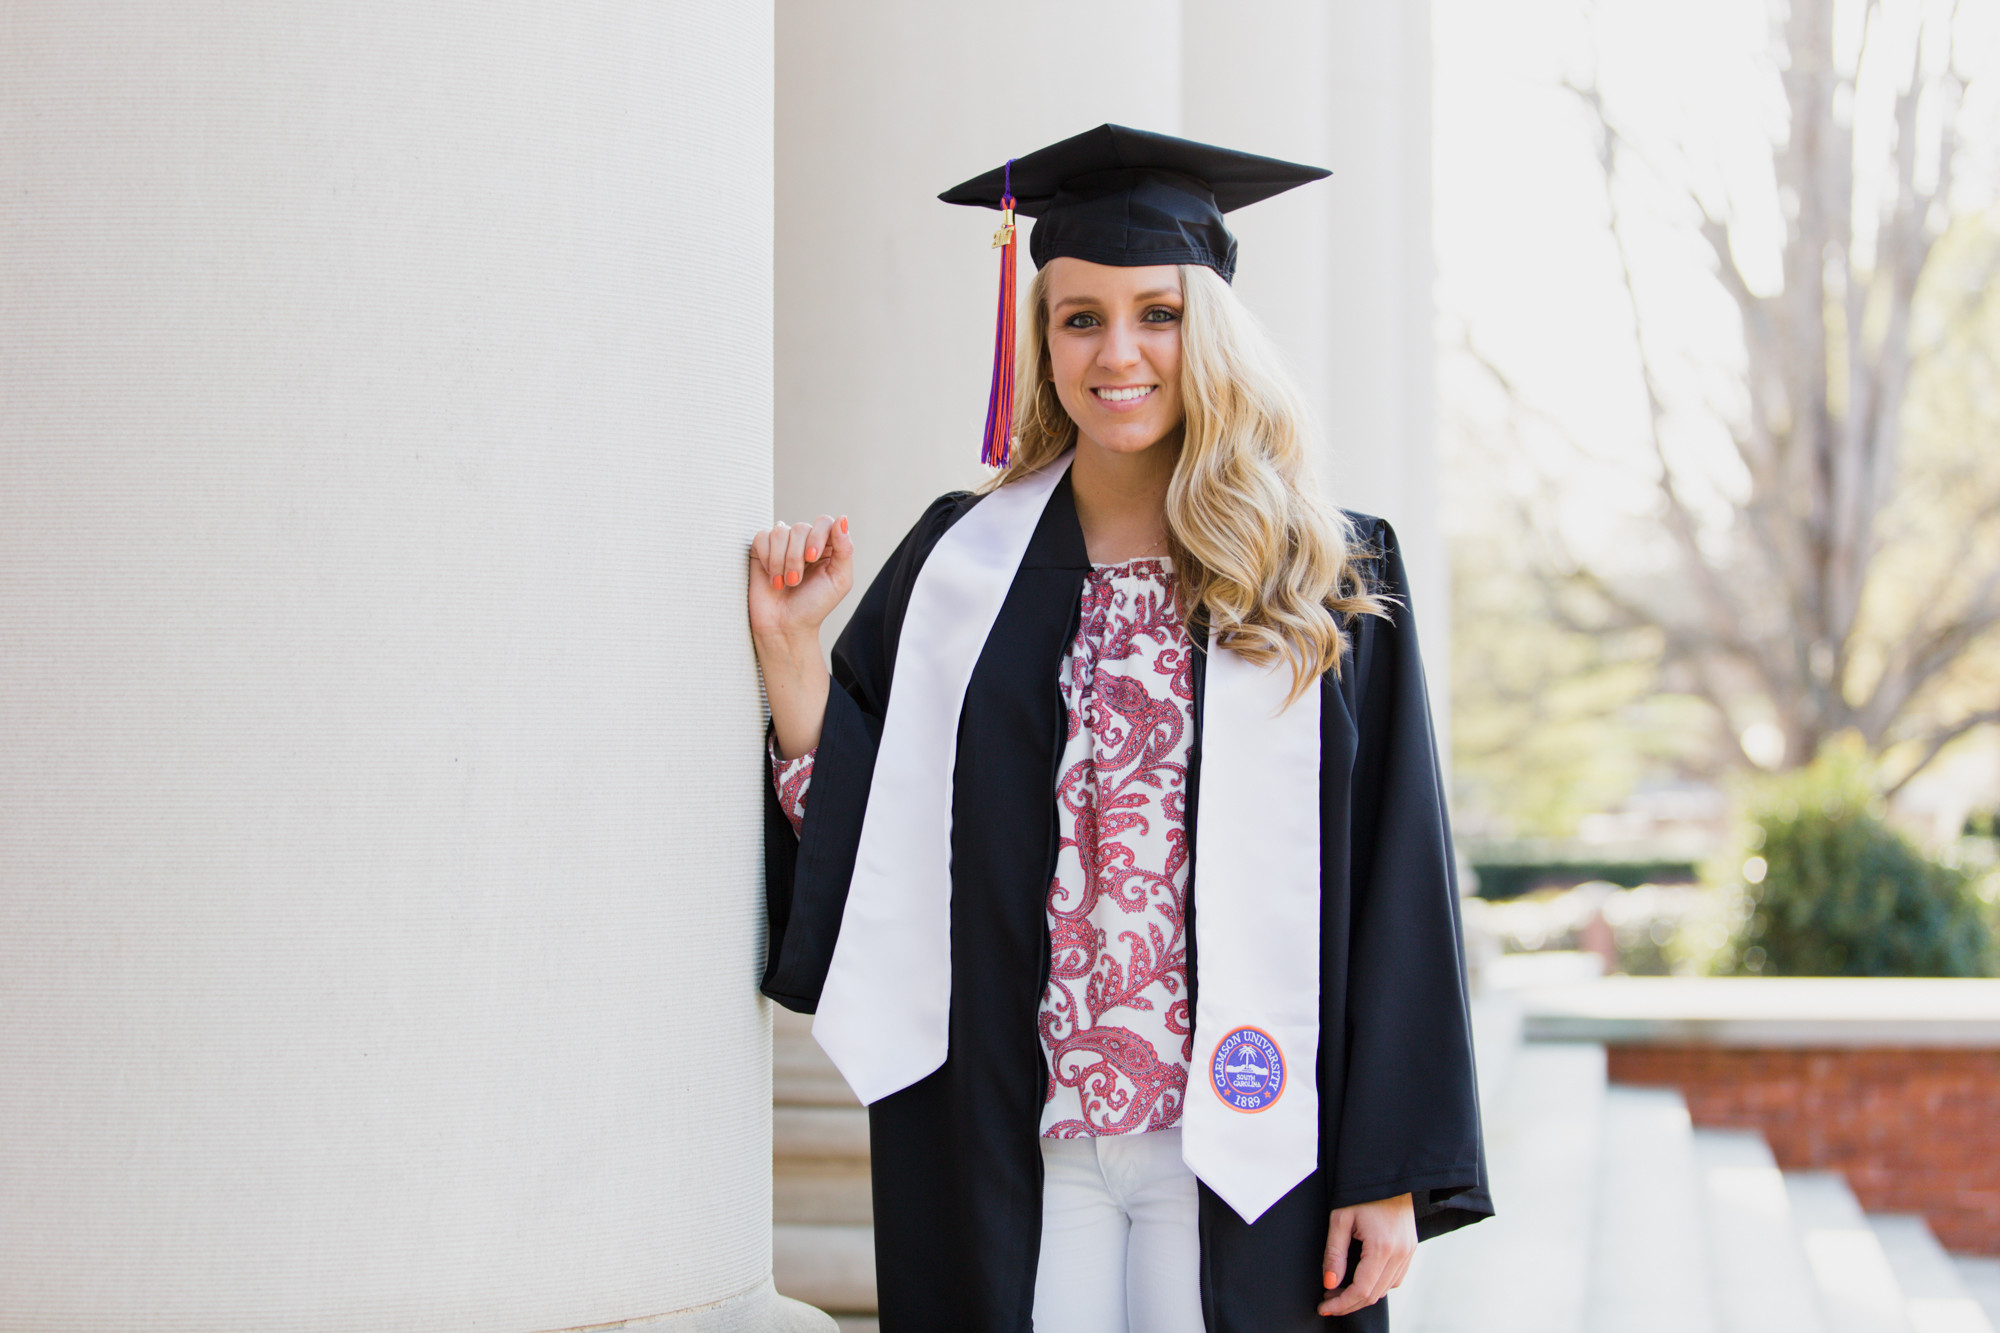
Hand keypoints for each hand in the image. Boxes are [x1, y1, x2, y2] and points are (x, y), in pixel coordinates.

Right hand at [748, 514, 852, 644]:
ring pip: (780, 532)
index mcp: (827, 547)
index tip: (812, 558)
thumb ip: (844, 549)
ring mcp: (782, 545)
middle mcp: (805, 542)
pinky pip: (761, 537)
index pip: (824, 522)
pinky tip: (771, 577)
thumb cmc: (814, 606)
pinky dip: (766, 558)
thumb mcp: (839, 580)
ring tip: (784, 583)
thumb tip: (842, 518)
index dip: (817, 536)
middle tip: (795, 581)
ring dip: (781, 561)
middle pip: (800, 528)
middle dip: (796, 557)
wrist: (784, 627)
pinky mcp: (761, 551)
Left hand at [1317, 1193, 1414, 1317]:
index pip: (1361, 1290)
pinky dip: (1378, 1285)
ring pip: (1386, 1289)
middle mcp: (1400, 1254)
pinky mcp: (1411, 1249)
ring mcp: (1408, 1252)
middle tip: (1328, 1300)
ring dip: (1363, 1295)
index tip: (1324, 1307)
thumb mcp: (1340, 1219)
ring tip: (1340, 1290)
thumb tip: (1330, 1283)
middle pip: (1374, 1294)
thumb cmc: (1361, 1192)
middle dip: (1349, 1302)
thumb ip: (1334, 1253)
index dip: (1341, 1304)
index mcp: (1382, 1247)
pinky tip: (1362, 1279)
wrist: (1388, 1174)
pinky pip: (1395, 1278)